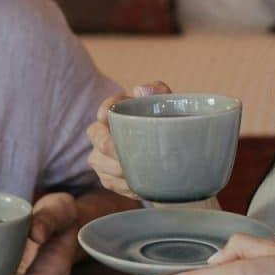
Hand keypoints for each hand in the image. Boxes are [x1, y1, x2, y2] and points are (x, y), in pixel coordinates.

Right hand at [86, 81, 172, 199]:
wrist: (176, 164)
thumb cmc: (168, 130)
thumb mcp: (169, 109)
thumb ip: (159, 92)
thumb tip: (140, 89)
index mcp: (118, 112)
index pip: (107, 107)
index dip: (105, 111)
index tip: (108, 117)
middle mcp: (104, 132)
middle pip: (97, 137)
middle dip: (108, 146)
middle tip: (125, 155)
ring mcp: (102, 156)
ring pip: (101, 163)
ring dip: (120, 169)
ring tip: (139, 172)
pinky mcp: (107, 177)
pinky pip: (111, 182)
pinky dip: (126, 185)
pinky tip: (140, 184)